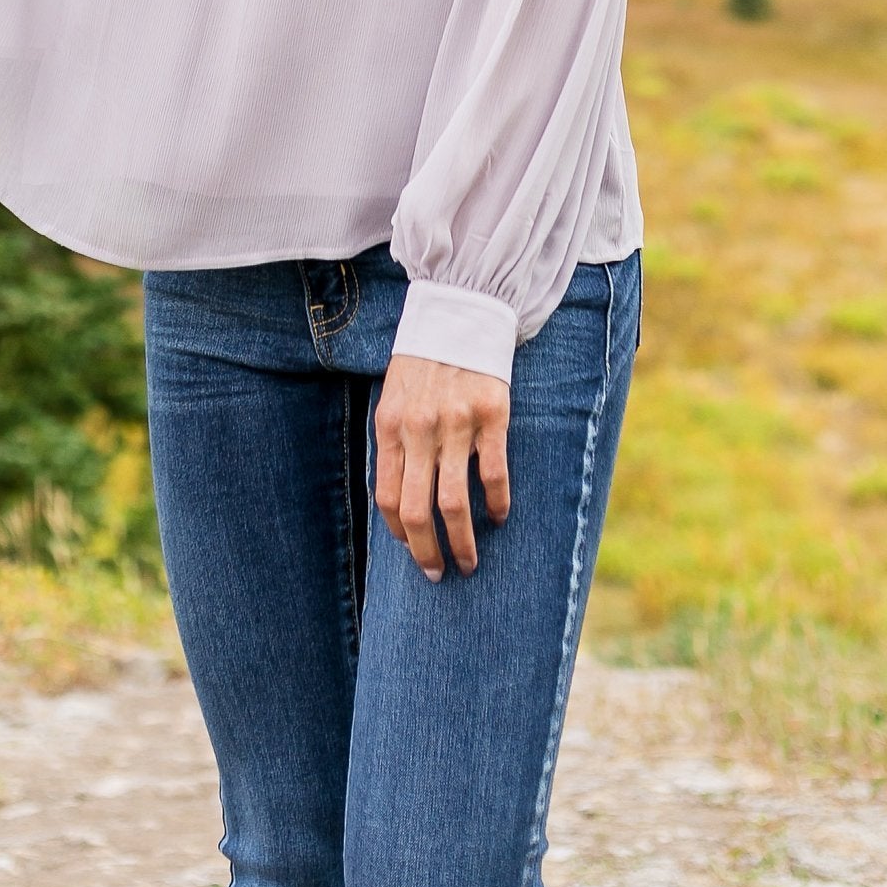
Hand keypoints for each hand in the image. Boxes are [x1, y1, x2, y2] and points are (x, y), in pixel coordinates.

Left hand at [374, 354, 511, 581]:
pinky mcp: (491, 416)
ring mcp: (456, 423)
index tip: (412, 551)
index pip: (388, 497)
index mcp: (391, 426)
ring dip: (462, 543)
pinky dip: (496, 505)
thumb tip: (399, 500)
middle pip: (418, 510)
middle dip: (427, 553)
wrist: (460, 312)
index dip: (399, 533)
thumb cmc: (424, 361)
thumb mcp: (394, 397)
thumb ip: (395, 442)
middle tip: (438, 574)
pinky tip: (498, 518)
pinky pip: (493, 475)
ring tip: (469, 561)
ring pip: (454, 503)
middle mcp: (420, 429)